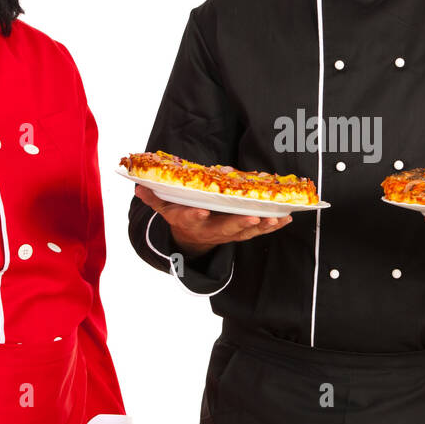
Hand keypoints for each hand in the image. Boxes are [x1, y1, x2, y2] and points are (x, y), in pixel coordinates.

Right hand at [135, 184, 291, 257]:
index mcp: (190, 221)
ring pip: (246, 232)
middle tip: (252, 217)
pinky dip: (273, 226)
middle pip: (225, 229)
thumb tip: (138, 185)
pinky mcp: (242, 232)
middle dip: (239, 224)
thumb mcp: (165, 207)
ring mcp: (228, 233)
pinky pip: (259, 230)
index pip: (191, 219)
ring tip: (275, 218)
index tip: (201, 212)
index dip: (196, 216)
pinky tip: (286, 218)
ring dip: (262, 226)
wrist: (193, 238)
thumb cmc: (181, 214)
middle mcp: (210, 230)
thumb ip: (154, 196)